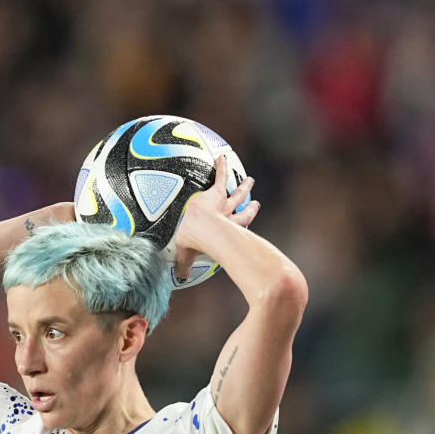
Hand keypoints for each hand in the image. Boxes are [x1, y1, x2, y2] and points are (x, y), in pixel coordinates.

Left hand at [173, 155, 259, 281]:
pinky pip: (221, 176)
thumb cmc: (196, 241)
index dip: (243, 227)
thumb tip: (178, 278)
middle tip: (256, 203)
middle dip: (249, 208)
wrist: (202, 227)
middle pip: (243, 212)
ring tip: (250, 180)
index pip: (236, 230)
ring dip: (243, 187)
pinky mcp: (216, 192)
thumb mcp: (187, 254)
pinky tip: (221, 156)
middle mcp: (229, 218)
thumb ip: (183, 264)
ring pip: (237, 194)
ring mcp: (224, 204)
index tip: (249, 226)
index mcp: (226, 232)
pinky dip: (222, 165)